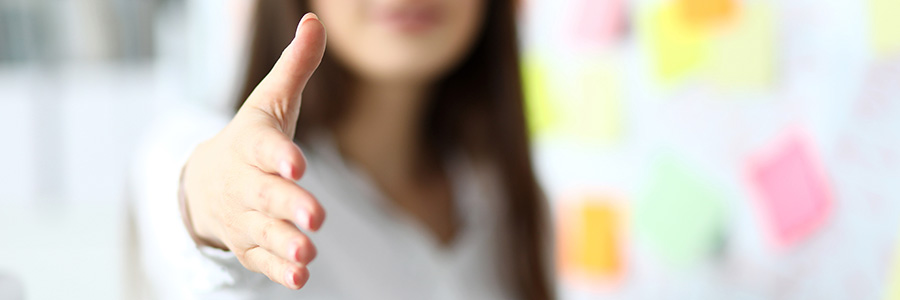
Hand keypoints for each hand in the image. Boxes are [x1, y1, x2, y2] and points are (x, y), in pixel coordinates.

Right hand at [181, 12, 326, 289]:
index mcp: (251, 144)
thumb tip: (314, 21)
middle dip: (288, 204)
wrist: (204, 183)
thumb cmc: (251, 138)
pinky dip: (278, 270)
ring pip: (264, 232)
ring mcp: (245, 217)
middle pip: (265, 194)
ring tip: (308, 252)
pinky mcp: (250, 245)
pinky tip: (300, 277)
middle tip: (315, 215)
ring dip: (285, 243)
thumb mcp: (271, 100)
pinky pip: (262, 260)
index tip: (298, 162)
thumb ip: (296, 66)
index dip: (279, 155)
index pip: (264, 148)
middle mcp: (245, 183)